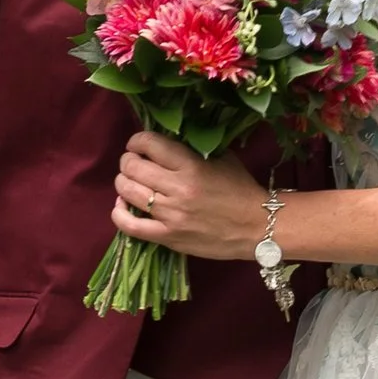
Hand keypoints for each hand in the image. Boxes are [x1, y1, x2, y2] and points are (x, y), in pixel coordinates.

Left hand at [111, 125, 263, 258]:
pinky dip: (119, 213)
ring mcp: (171, 215)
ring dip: (123, 182)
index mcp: (191, 165)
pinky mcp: (168, 237)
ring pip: (127, 192)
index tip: (139, 144)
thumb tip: (165, 142)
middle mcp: (178, 188)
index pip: (149, 144)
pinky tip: (122, 206)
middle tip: (134, 162)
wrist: (258, 227)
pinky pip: (130, 226)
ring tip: (129, 181)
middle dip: (128, 160)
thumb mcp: (222, 158)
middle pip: (132, 167)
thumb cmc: (240, 190)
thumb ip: (193, 148)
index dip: (137, 141)